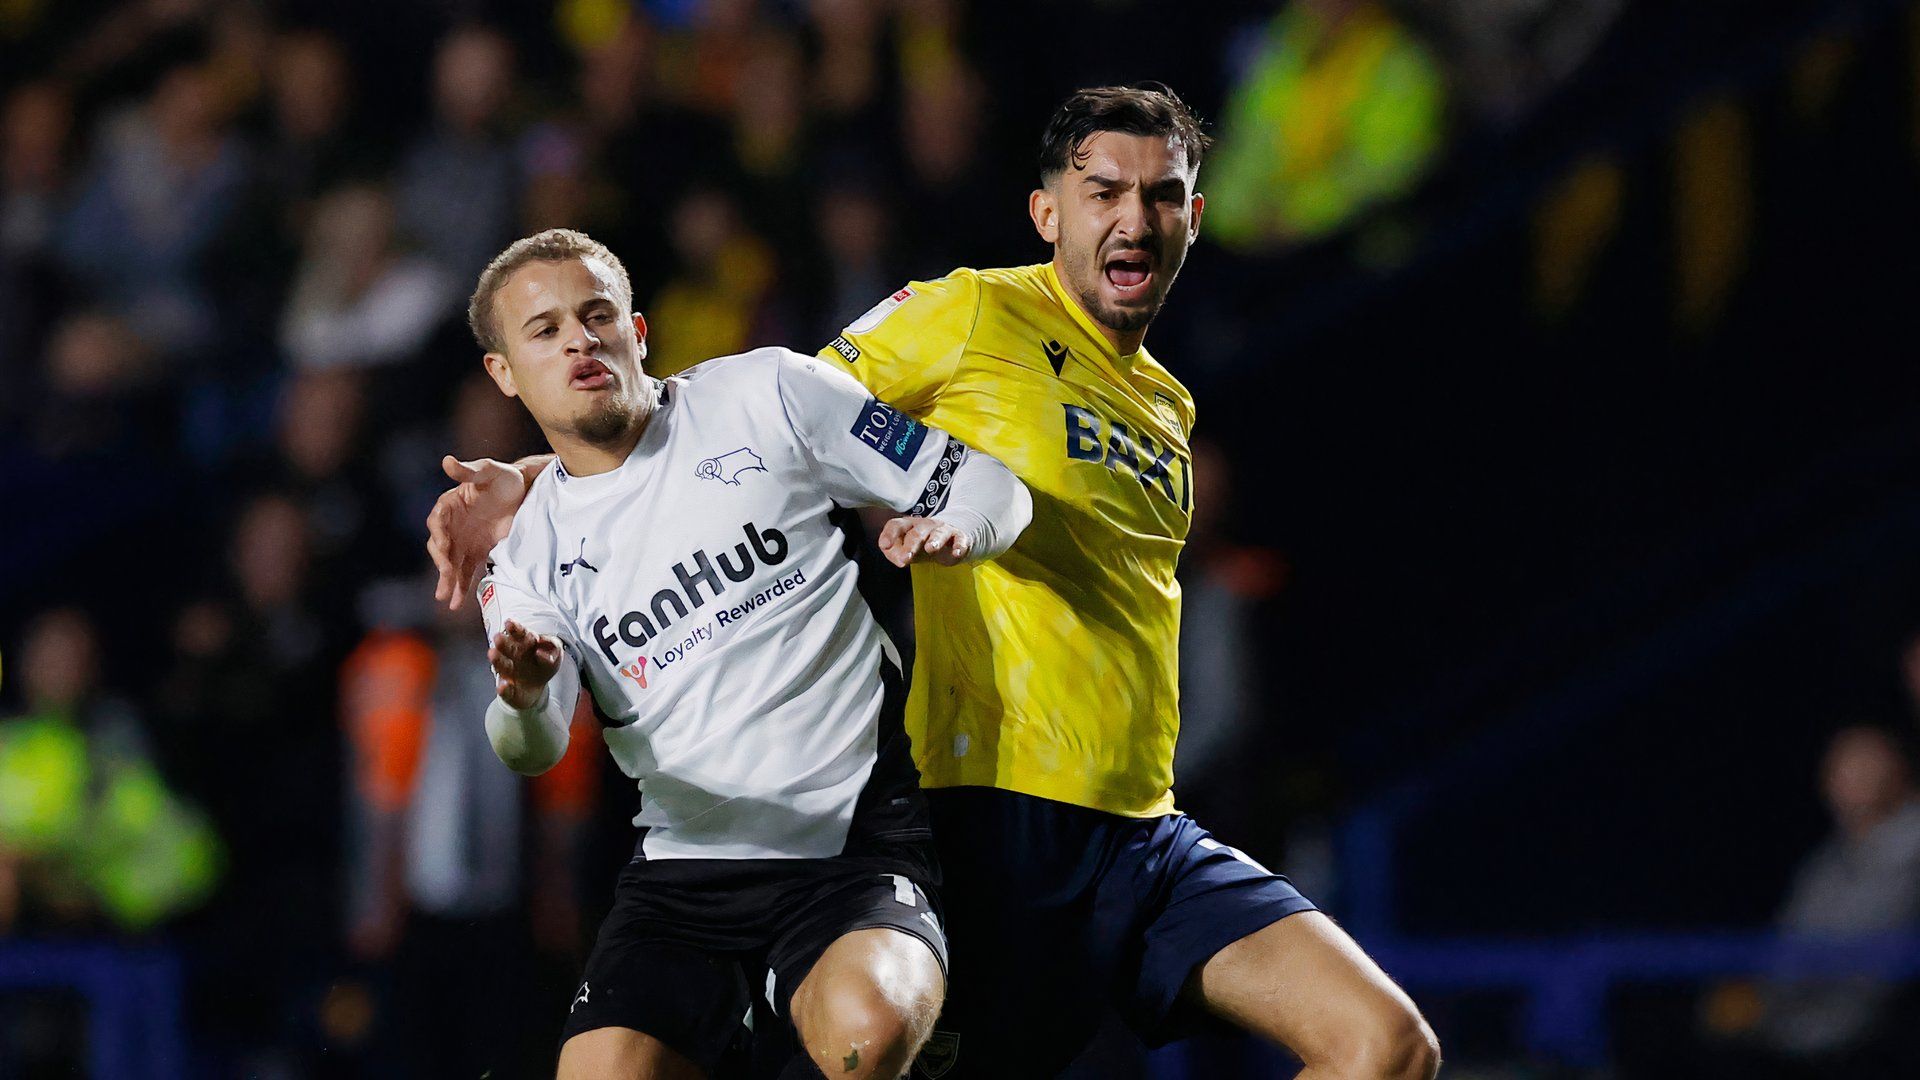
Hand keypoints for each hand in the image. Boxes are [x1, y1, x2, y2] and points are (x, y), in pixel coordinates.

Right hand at [427, 456, 528, 608]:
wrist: (524, 490)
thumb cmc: (504, 477)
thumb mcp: (489, 469)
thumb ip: (469, 470)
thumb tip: (446, 461)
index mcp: (450, 504)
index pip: (438, 521)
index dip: (439, 534)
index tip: (443, 545)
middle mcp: (452, 524)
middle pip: (441, 546)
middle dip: (442, 561)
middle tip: (446, 575)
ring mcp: (463, 540)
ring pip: (450, 563)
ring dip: (447, 580)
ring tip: (445, 598)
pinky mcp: (476, 552)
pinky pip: (465, 571)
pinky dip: (461, 587)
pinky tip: (456, 603)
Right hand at [489, 620, 562, 708]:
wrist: (535, 690)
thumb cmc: (543, 667)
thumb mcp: (555, 656)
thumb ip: (553, 650)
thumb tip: (543, 652)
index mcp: (525, 644)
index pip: (520, 633)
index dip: (515, 628)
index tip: (510, 624)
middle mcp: (513, 656)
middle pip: (507, 647)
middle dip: (503, 642)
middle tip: (498, 637)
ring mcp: (508, 673)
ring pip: (501, 665)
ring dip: (497, 659)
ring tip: (492, 654)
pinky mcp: (507, 691)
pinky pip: (505, 690)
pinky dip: (504, 689)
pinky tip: (503, 686)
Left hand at [877, 516, 970, 566]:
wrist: (952, 541)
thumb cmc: (924, 545)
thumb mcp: (906, 550)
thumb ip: (895, 554)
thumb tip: (898, 559)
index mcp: (909, 526)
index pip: (897, 525)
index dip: (890, 534)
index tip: (885, 546)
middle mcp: (926, 525)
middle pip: (917, 531)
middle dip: (911, 544)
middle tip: (905, 558)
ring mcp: (944, 530)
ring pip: (939, 533)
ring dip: (934, 541)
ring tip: (930, 549)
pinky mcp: (960, 538)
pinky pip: (960, 540)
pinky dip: (959, 546)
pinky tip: (956, 553)